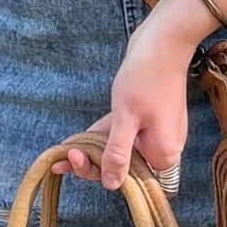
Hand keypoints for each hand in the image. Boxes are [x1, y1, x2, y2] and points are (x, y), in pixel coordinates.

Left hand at [59, 8, 201, 190]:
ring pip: (119, 148)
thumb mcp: (125, 119)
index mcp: (162, 154)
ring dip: (92, 149)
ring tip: (63, 151)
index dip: (98, 173)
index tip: (74, 160)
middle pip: (123, 165)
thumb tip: (111, 185)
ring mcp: (155, 133)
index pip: (127, 178)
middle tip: (65, 155)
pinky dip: (102, 134)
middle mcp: (161, 147)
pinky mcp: (148, 118)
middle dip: (92, 161)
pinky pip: (122, 133)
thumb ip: (117, 154)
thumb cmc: (146, 78)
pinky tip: (78, 139)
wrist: (163, 41)